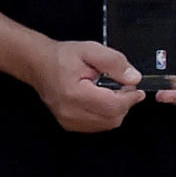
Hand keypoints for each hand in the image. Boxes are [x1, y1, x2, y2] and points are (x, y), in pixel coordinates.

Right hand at [26, 39, 144, 133]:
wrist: (39, 65)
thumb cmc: (62, 57)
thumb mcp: (91, 50)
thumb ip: (114, 62)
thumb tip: (133, 78)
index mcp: (75, 93)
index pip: (113, 106)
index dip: (129, 98)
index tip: (136, 89)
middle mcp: (70, 112)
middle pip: (112, 118)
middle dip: (124, 104)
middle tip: (123, 88)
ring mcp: (69, 121)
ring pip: (107, 124)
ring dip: (115, 110)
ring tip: (110, 93)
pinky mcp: (69, 125)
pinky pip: (97, 126)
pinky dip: (105, 115)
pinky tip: (101, 101)